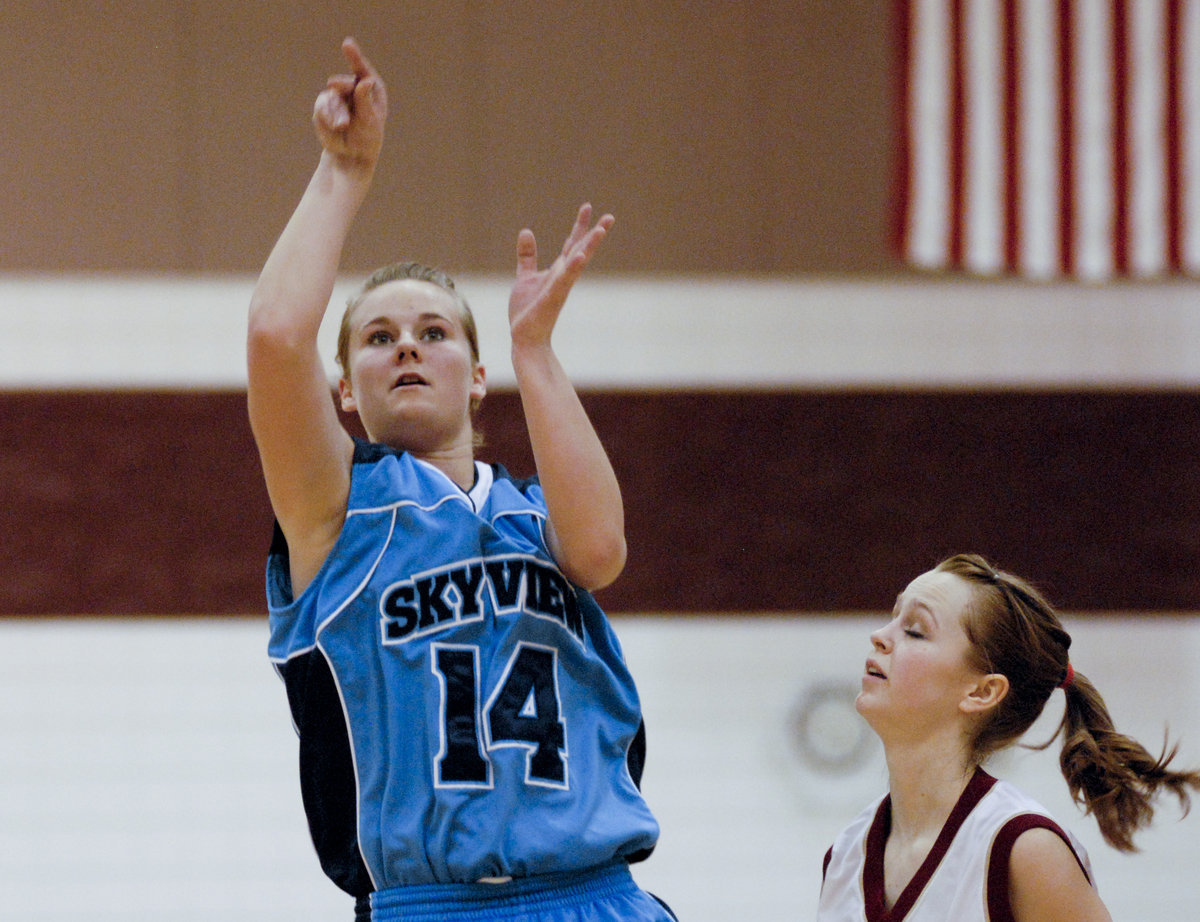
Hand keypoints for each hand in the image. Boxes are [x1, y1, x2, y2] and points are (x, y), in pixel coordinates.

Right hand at [312, 37, 387, 164]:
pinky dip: (326, 117)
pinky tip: (335, 127)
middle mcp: (354, 89)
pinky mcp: (324, 107)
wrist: (350, 155)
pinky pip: (321, 106)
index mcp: (371, 89)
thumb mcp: (369, 121)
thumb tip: (365, 80)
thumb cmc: (367, 138)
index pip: (362, 70)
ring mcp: (338, 96)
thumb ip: (365, 100)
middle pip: (343, 82)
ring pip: (330, 97)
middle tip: (335, 88)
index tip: (347, 44)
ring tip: (342, 126)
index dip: (354, 56)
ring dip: (335, 112)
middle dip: (341, 88)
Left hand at [508, 204, 614, 348]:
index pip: (571, 244)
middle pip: (580, 250)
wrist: (525, 338)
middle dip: (594, 234)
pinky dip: (571, 268)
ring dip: (589, 247)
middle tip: (610, 216)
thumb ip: (527, 256)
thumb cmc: (527, 311)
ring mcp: (560, 287)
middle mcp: (563, 277)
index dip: (579, 226)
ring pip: (577, 263)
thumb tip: (526, 231)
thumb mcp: (525, 277)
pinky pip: (563, 281)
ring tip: (600, 230)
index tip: (587, 207)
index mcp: (557, 271)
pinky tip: (579, 256)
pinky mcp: (552, 298)